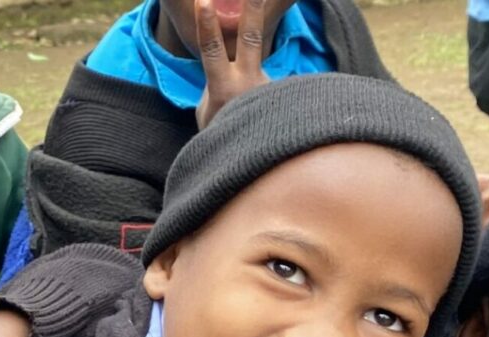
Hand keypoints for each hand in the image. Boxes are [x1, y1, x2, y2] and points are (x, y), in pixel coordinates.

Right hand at [194, 0, 274, 129]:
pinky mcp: (283, 98)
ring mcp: (268, 89)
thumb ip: (213, 91)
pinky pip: (274, 91)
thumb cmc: (220, 139)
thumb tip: (223, 78)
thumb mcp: (208, 116)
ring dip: (259, 69)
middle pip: (250, 39)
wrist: (248, 167)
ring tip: (256, 68)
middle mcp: (248, 83)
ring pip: (262, 65)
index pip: (212, 49)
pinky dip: (270, 101)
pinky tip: (270, 116)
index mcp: (222, 87)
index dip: (207, 24)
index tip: (205, 2)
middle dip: (252, 11)